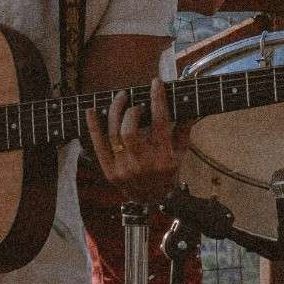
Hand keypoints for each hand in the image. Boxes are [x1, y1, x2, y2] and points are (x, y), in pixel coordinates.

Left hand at [86, 79, 188, 203]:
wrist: (152, 199)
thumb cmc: (168, 172)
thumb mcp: (181, 153)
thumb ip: (184, 129)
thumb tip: (192, 107)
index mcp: (163, 157)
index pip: (160, 123)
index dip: (157, 100)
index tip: (155, 83)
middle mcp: (143, 164)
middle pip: (130, 130)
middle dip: (131, 111)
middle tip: (134, 101)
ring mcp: (124, 168)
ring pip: (114, 135)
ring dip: (115, 112)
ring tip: (120, 99)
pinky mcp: (110, 171)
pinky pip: (98, 145)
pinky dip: (93, 126)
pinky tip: (92, 110)